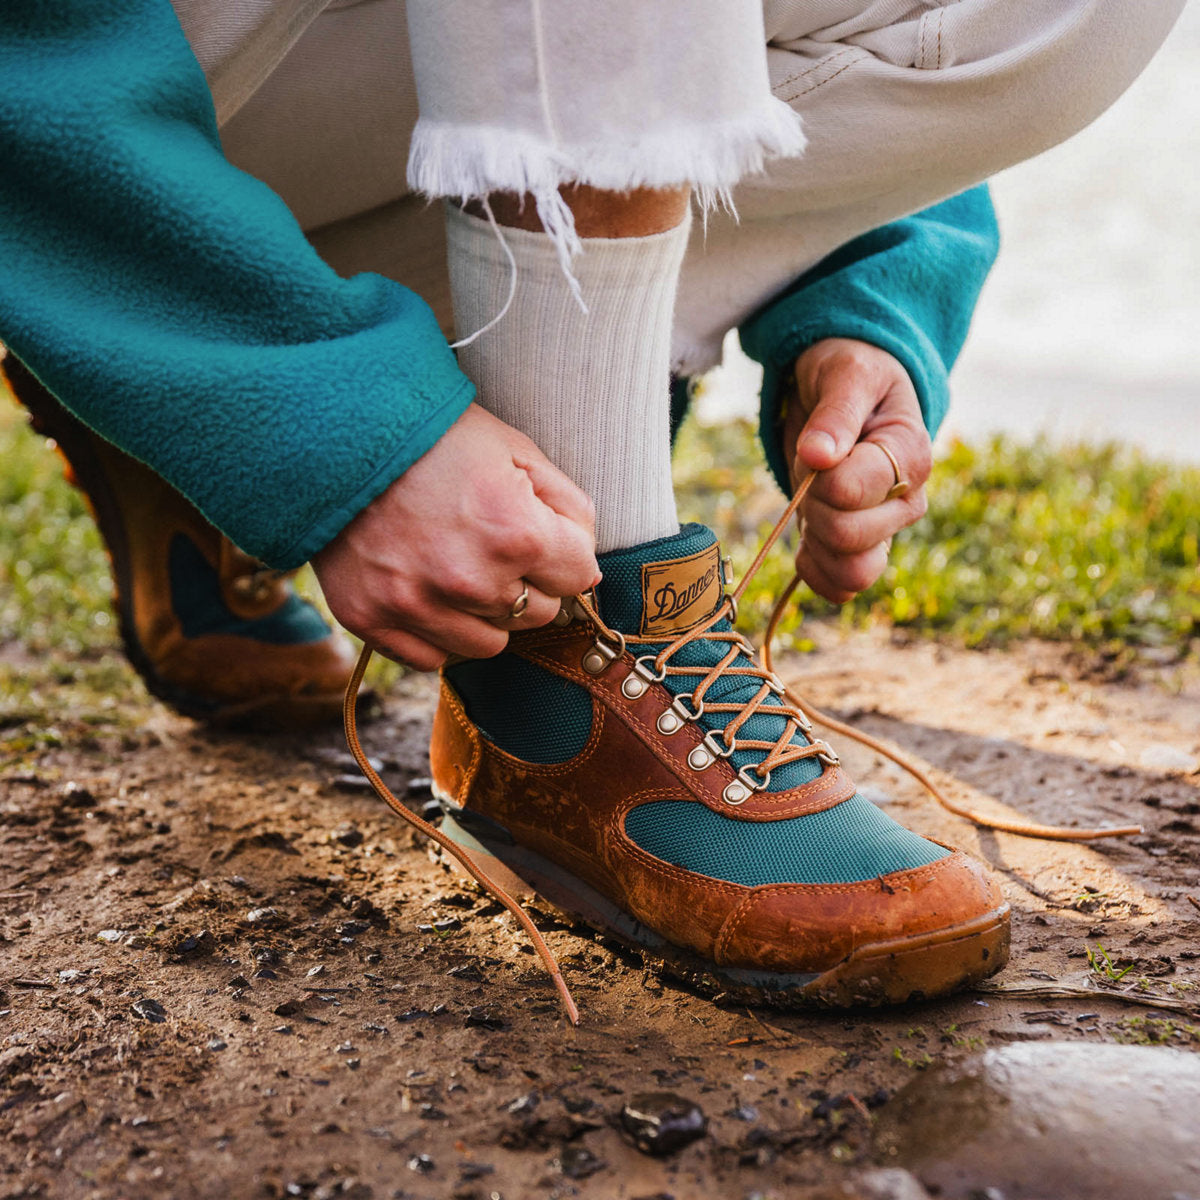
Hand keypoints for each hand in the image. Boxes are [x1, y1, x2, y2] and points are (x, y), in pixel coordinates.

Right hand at [312, 403, 598, 669]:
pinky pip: (433, 656)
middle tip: (493, 542)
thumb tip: (588, 564)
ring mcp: (417, 605)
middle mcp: (469, 580)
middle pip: (538, 613)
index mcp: (515, 533)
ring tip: (459, 564)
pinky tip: (428, 589)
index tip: (541, 532)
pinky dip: (439, 631)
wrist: (337, 432)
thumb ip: (567, 507)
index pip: (579, 577)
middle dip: (528, 581)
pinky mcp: (373, 620)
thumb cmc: (434, 436)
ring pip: (491, 643)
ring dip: (486, 611)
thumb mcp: (516, 450)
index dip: (565, 551)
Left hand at [784, 339, 931, 603]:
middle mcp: (908, 501)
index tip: (816, 448)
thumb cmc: (852, 375)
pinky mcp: (864, 549)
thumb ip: (836, 413)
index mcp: (910, 455)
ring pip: (853, 573)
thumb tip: (819, 455)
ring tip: (811, 506)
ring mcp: (887, 530)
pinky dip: (816, 572)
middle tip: (811, 471)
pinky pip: (843, 586)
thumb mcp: (846, 374)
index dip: (818, 477)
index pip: (852, 492)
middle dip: (812, 505)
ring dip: (816, 544)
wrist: (850, 390)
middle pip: (848, 538)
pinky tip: (806, 540)